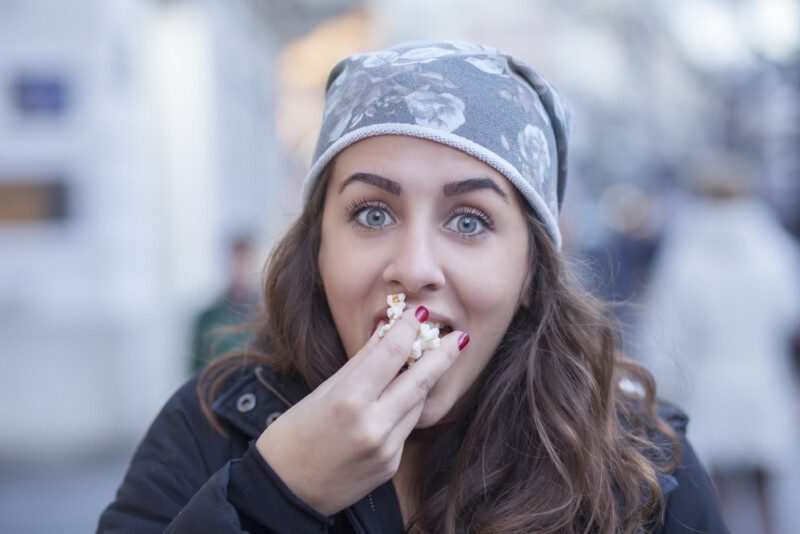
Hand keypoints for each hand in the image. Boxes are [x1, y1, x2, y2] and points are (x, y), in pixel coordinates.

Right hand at [255, 306, 466, 515]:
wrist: (285, 491)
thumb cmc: (292, 435)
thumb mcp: (322, 392)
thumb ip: (360, 364)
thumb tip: (386, 332)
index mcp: (348, 402)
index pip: (391, 355)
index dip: (409, 330)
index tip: (421, 313)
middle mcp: (372, 427)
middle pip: (419, 382)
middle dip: (442, 356)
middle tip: (459, 336)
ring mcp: (385, 450)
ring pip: (415, 405)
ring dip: (423, 381)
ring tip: (430, 360)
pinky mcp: (390, 466)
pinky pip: (405, 428)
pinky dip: (405, 409)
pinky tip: (398, 398)